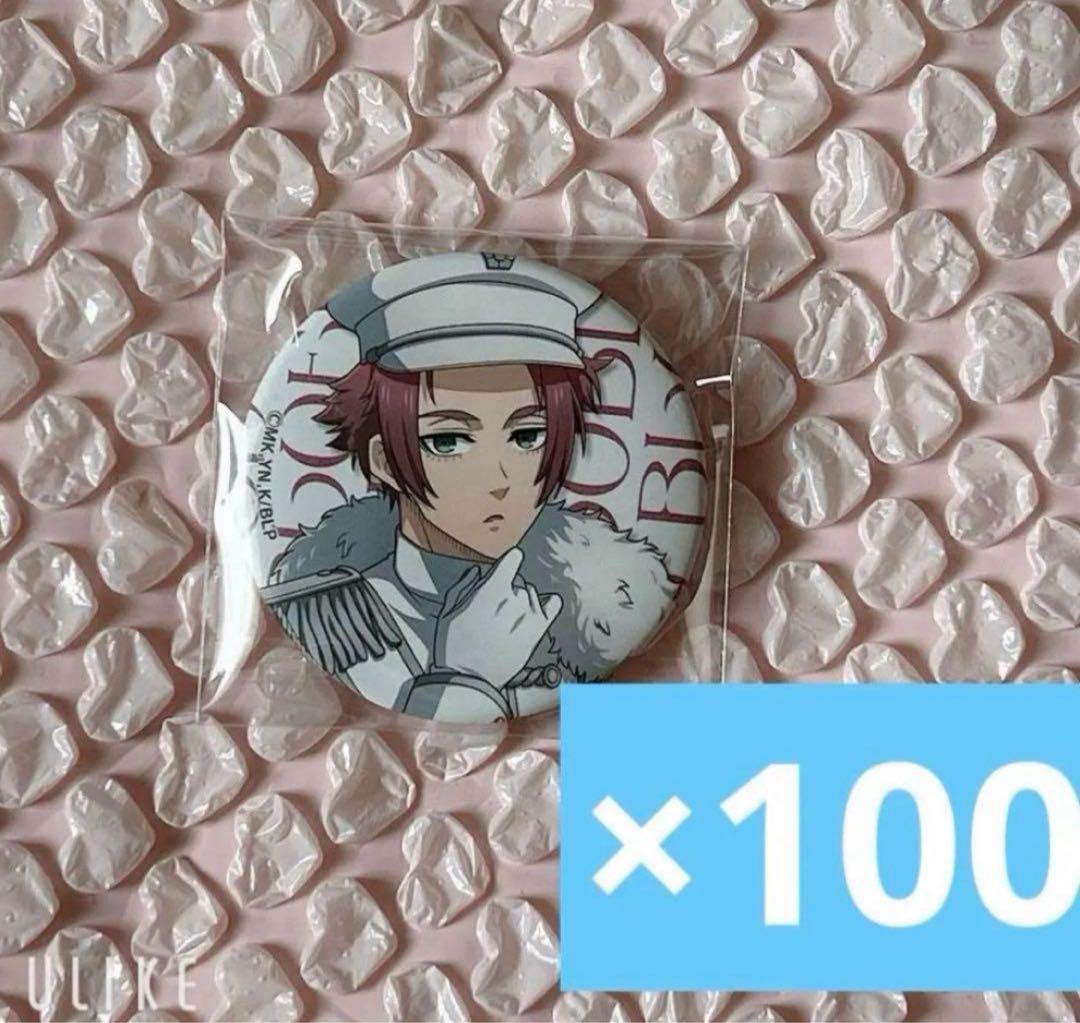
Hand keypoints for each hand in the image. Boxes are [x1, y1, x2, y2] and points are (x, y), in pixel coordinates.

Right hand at [434, 548, 561, 687]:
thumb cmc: (453, 646)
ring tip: (509, 618)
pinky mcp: (536, 635)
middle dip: (510, 589)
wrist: (469, 681)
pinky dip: (549, 604)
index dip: (512, 560)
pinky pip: (552, 609)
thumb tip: (477, 571)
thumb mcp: (450, 613)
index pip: (512, 563)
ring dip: (524, 602)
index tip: (513, 558)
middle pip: (520, 584)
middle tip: (497, 607)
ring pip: (532, 597)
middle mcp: (513, 602)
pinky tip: (545, 605)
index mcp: (490, 593)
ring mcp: (527, 619)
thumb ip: (464, 588)